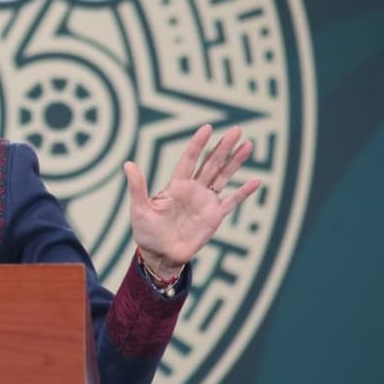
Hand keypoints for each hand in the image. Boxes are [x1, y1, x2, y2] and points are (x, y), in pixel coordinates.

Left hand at [123, 124, 260, 278]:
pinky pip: (232, 201)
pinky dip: (243, 192)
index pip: (189, 159)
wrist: (160, 255)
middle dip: (223, 147)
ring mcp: (205, 202)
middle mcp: (193, 190)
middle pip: (211, 164)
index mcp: (176, 185)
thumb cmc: (146, 232)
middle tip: (237, 130)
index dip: (198, 144)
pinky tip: (256, 181)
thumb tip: (127, 164)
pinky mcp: (214, 217)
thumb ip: (137, 187)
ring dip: (235, 162)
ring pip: (223, 177)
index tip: (207, 128)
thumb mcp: (139, 209)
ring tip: (247, 145)